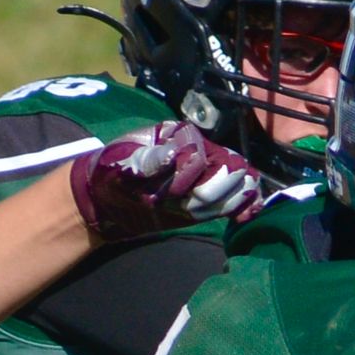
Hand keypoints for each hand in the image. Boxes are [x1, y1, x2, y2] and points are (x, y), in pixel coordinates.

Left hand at [66, 120, 265, 241]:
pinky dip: (246, 205)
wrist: (108, 200)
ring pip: (239, 183)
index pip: (200, 154)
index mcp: (178, 136)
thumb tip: (173, 155)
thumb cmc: (112, 175)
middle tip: (191, 206)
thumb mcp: (122, 165)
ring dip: (229, 202)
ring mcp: (207, 174)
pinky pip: (238, 197)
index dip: (191, 177)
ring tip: (208, 213)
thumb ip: (148, 160)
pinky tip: (245, 218)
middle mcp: (199, 150)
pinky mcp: (209, 197)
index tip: (171, 194)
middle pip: (229, 167)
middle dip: (215, 190)